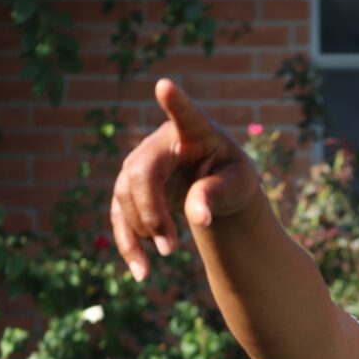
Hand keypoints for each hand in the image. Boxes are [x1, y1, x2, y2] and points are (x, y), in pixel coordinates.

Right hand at [111, 78, 259, 280]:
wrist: (217, 188)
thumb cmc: (233, 177)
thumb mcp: (239, 184)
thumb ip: (219, 194)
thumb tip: (198, 218)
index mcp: (195, 132)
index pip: (185, 115)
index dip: (175, 102)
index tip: (165, 85)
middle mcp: (159, 143)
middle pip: (140, 174)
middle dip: (151, 213)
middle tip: (173, 247)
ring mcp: (139, 164)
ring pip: (123, 197)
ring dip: (141, 232)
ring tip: (167, 256)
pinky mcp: (129, 190)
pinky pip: (119, 217)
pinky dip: (129, 245)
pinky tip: (142, 273)